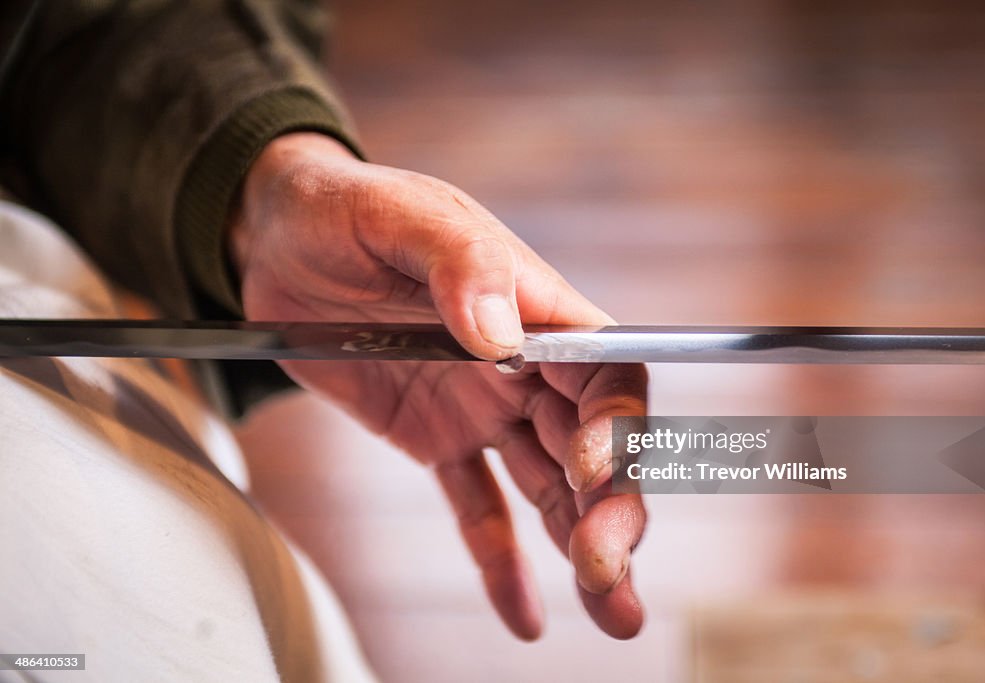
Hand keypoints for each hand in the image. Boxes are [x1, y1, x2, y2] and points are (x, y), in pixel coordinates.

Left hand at [230, 133, 647, 638]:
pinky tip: (524, 615)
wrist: (280, 240)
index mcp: (534, 308)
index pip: (608, 372)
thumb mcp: (398, 216)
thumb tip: (502, 339)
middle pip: (592, 446)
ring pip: (549, 488)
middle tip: (607, 572)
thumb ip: (458, 263)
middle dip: (611, 510)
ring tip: (614, 616)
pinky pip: (475, 506)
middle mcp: (523, 366)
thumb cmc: (347, 212)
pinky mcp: (434, 439)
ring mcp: (481, 408)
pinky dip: (499, 561)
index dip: (618, 425)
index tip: (594, 470)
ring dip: (581, 549)